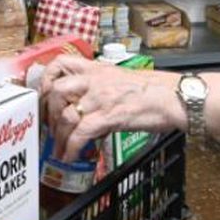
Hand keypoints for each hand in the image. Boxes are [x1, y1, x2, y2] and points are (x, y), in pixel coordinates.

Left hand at [38, 55, 186, 160]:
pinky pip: (80, 133)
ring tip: (59, 147)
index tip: (44, 94)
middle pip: (56, 91)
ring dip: (58, 135)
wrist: (175, 98)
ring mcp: (101, 98)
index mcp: (98, 69)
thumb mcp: (122, 79)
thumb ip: (100, 87)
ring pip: (65, 115)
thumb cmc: (154, 91)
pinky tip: (70, 156)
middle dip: (48, 112)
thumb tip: (86, 105)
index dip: (46, 78)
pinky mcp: (109, 116)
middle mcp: (95, 81)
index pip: (61, 63)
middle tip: (50, 126)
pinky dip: (71, 148)